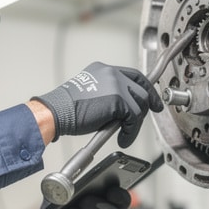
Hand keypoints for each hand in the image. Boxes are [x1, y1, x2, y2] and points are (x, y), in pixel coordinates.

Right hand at [32, 62, 163, 146]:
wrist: (57, 112)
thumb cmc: (67, 107)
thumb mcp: (91, 92)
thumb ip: (108, 93)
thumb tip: (122, 109)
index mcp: (104, 70)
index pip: (133, 76)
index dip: (145, 88)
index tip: (152, 99)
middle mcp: (112, 73)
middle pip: (141, 88)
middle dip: (147, 106)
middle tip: (143, 120)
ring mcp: (117, 85)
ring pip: (140, 104)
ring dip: (136, 122)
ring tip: (126, 133)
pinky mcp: (119, 100)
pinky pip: (134, 118)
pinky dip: (131, 131)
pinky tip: (123, 138)